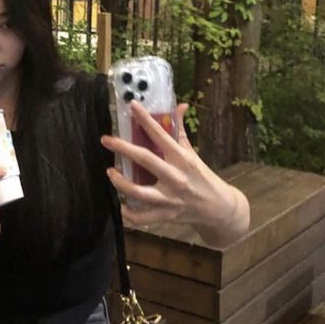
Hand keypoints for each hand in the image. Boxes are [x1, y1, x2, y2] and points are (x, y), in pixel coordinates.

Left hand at [101, 101, 249, 246]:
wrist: (218, 208)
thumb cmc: (202, 177)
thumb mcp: (192, 153)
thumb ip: (181, 130)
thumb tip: (181, 105)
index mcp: (182, 158)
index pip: (161, 134)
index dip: (145, 119)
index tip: (132, 106)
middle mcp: (176, 177)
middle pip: (145, 160)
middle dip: (123, 148)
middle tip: (105, 140)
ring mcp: (170, 198)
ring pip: (139, 192)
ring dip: (121, 183)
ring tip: (110, 173)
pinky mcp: (167, 215)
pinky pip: (143, 218)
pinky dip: (129, 215)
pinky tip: (121, 206)